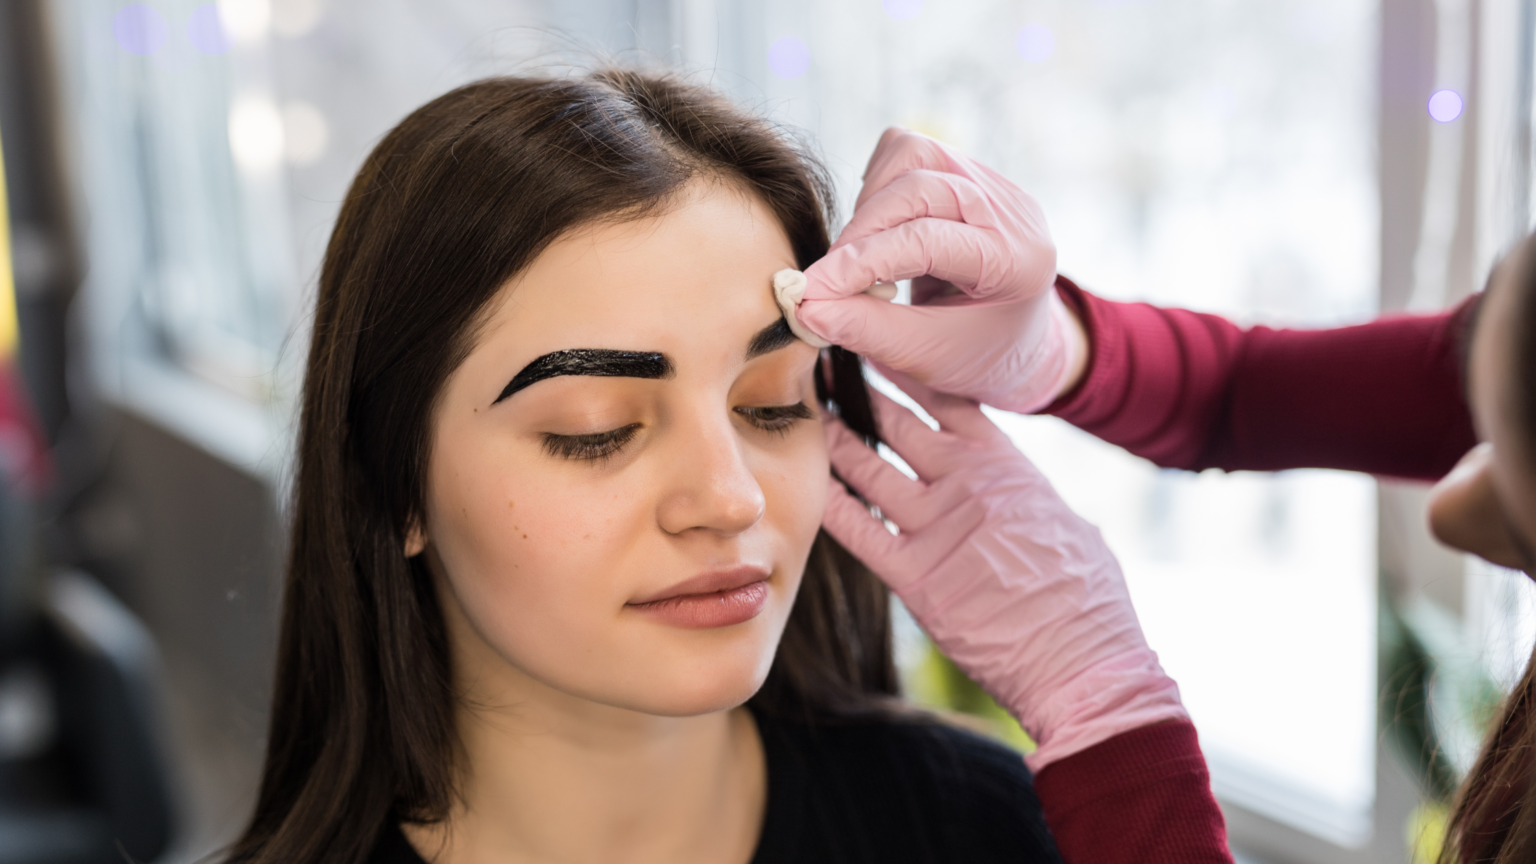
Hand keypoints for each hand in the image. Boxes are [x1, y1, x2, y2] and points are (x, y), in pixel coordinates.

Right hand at [797, 128, 1084, 413]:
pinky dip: (880, 186)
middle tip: (830, 278)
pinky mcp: (968, 172)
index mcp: (1017, 262)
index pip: (926, 242)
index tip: (811, 292)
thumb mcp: (929, 357)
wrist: (1016, 342)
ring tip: (861, 255)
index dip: (860, 264)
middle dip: (861, 230)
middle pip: (917, 184)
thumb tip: (807, 308)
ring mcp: (993, 183)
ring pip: (911, 154)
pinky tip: (881, 230)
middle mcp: (1011, 211)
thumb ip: (869, 331)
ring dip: (871, 203)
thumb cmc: (979, 356)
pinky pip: (909, 151)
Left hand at [821, 370, 1185, 769]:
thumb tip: (1022, 497)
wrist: (1084, 662)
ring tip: (809, 417)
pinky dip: (830, 503)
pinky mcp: (913, 576)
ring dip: (834, 440)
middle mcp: (965, 485)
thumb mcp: (1072, 528)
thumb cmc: (1090, 604)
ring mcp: (935, 528)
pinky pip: (856, 529)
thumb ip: (1032, 501)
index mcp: (1007, 467)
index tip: (880, 352)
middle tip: (825, 373)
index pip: (949, 401)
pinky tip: (808, 483)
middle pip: (897, 424)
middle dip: (859, 397)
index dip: (910, 374)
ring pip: (867, 467)